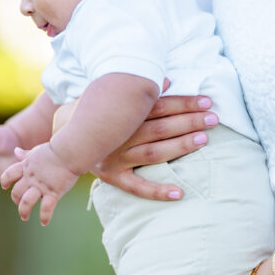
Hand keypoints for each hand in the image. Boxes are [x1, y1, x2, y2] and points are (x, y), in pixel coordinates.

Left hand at [0, 143, 78, 224]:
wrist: (68, 152)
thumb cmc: (55, 150)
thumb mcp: (36, 151)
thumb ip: (26, 155)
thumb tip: (16, 151)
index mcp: (26, 167)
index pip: (8, 175)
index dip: (5, 181)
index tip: (6, 187)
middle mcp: (31, 178)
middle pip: (16, 192)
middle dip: (16, 200)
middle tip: (20, 206)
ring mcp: (42, 186)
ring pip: (26, 202)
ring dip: (23, 211)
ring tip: (24, 217)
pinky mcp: (54, 192)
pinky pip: (46, 208)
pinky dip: (44, 217)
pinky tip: (44, 223)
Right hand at [94, 91, 218, 201]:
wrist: (62, 140)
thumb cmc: (93, 116)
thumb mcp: (108, 99)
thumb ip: (138, 92)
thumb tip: (166, 81)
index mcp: (121, 115)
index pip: (158, 107)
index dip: (183, 103)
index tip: (207, 102)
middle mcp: (119, 137)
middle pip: (159, 128)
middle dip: (188, 122)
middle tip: (213, 119)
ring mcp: (115, 158)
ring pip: (153, 153)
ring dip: (180, 146)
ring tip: (204, 140)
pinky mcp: (112, 178)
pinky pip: (137, 187)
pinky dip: (158, 191)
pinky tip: (180, 193)